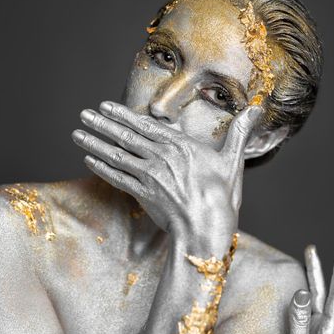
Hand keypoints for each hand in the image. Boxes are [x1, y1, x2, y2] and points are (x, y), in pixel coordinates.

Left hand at [72, 101, 261, 248]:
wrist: (206, 228)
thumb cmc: (222, 196)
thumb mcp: (233, 160)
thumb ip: (238, 132)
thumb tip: (256, 108)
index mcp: (180, 146)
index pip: (146, 126)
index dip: (123, 115)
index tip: (106, 106)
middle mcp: (161, 157)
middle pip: (126, 137)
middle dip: (102, 124)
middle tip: (84, 114)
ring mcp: (149, 176)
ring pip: (117, 155)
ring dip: (95, 143)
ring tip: (77, 133)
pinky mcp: (143, 195)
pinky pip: (117, 178)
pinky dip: (102, 168)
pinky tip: (89, 159)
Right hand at [287, 246, 333, 333]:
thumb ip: (300, 320)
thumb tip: (302, 293)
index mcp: (329, 330)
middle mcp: (324, 326)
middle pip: (322, 292)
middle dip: (317, 269)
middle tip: (311, 248)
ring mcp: (314, 329)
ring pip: (312, 298)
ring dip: (309, 277)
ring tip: (307, 260)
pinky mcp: (304, 333)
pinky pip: (302, 307)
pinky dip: (301, 292)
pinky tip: (298, 286)